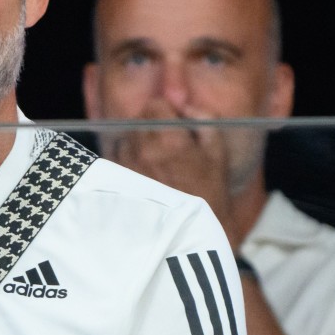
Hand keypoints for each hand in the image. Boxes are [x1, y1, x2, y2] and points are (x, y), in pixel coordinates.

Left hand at [112, 100, 241, 247]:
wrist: (193, 229)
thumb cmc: (210, 190)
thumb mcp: (217, 150)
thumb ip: (201, 117)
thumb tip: (182, 105)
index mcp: (168, 138)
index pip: (154, 104)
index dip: (165, 111)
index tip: (173, 123)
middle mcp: (142, 149)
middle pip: (138, 120)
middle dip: (151, 127)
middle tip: (166, 145)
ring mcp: (127, 165)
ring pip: (125, 138)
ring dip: (137, 143)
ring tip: (154, 161)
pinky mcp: (119, 181)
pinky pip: (117, 158)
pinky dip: (128, 160)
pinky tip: (144, 174)